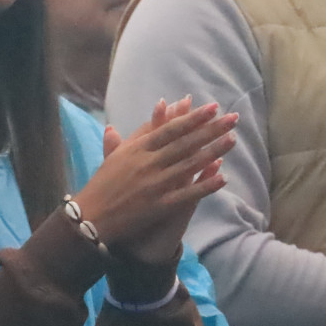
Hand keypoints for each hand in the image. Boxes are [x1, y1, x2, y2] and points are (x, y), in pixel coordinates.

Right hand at [76, 98, 236, 263]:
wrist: (92, 216)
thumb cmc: (103, 184)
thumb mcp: (115, 155)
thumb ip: (134, 135)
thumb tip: (145, 113)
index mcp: (137, 149)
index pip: (170, 129)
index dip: (193, 118)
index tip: (213, 108)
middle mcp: (148, 163)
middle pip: (185, 143)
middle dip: (211, 130)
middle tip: (233, 119)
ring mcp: (155, 184)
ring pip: (190, 164)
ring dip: (213, 151)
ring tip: (233, 140)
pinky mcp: (160, 205)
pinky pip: (187, 194)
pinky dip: (205, 185)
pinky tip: (223, 176)